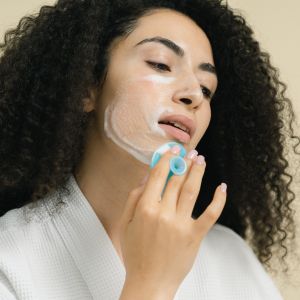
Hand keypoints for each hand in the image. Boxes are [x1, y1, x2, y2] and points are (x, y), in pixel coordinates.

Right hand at [119, 148, 226, 293]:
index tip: (171, 150)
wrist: (149, 282)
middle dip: (184, 161)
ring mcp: (181, 224)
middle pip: (177, 180)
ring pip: (192, 190)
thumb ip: (134, 198)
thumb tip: (146, 177)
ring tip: (200, 159)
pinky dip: (218, 199)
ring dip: (197, 172)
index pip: (158, 175)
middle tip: (189, 151)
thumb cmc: (135, 254)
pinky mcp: (195, 235)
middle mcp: (164, 213)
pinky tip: (222, 186)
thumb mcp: (126, 224)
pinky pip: (210, 213)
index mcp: (145, 208)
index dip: (166, 159)